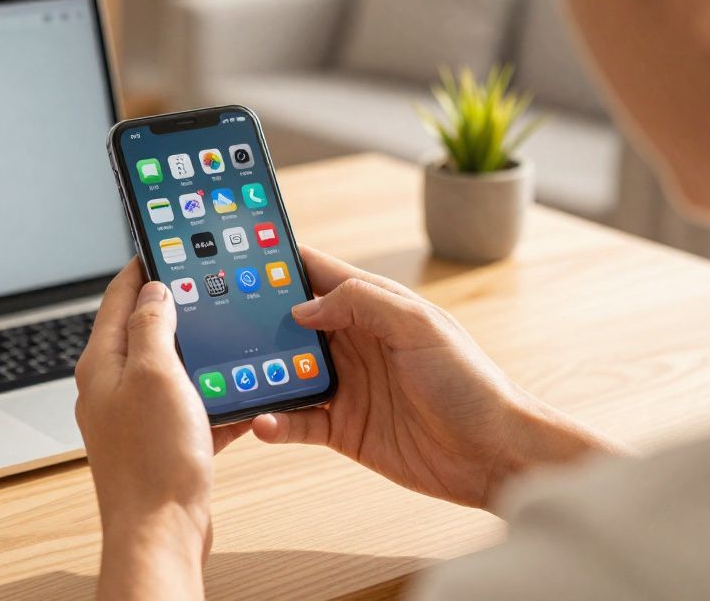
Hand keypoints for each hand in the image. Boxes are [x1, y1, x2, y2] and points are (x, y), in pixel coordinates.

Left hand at [75, 259, 248, 599]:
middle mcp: (113, 387)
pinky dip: (214, 396)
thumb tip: (154, 291)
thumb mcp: (155, 375)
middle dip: (177, 307)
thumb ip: (153, 327)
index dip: (143, 268)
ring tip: (229, 334)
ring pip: (172, 368)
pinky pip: (191, 406)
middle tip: (206, 284)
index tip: (164, 246)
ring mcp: (137, 416)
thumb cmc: (152, 461)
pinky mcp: (160, 442)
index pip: (118, 298)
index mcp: (103, 364)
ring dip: (201, 352)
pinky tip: (240, 395)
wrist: (161, 533)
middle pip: (145, 331)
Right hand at [252, 247, 620, 508]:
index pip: (316, 274)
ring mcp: (346, 386)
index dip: (279, 262)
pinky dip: (275, 422)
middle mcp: (354, 342)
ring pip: (285, 372)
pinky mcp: (343, 429)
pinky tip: (263, 422)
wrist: (495, 455)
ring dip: (258, 373)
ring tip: (229, 375)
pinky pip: (296, 422)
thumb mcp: (419, 326)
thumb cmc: (471, 383)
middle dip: (253, 320)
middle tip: (213, 321)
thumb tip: (303, 307)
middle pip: (290, 323)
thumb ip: (362, 303)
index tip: (236, 255)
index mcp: (373, 307)